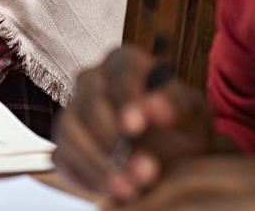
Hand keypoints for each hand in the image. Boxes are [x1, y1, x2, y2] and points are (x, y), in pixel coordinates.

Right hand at [53, 45, 212, 203]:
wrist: (174, 158)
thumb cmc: (182, 128)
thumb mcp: (192, 115)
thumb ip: (176, 105)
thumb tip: (154, 106)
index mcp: (125, 63)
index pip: (119, 73)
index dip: (125, 99)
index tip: (135, 127)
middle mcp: (93, 81)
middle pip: (89, 104)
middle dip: (114, 141)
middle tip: (145, 170)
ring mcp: (74, 111)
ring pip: (69, 130)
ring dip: (98, 164)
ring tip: (129, 189)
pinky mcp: (65, 142)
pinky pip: (62, 156)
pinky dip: (86, 177)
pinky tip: (114, 190)